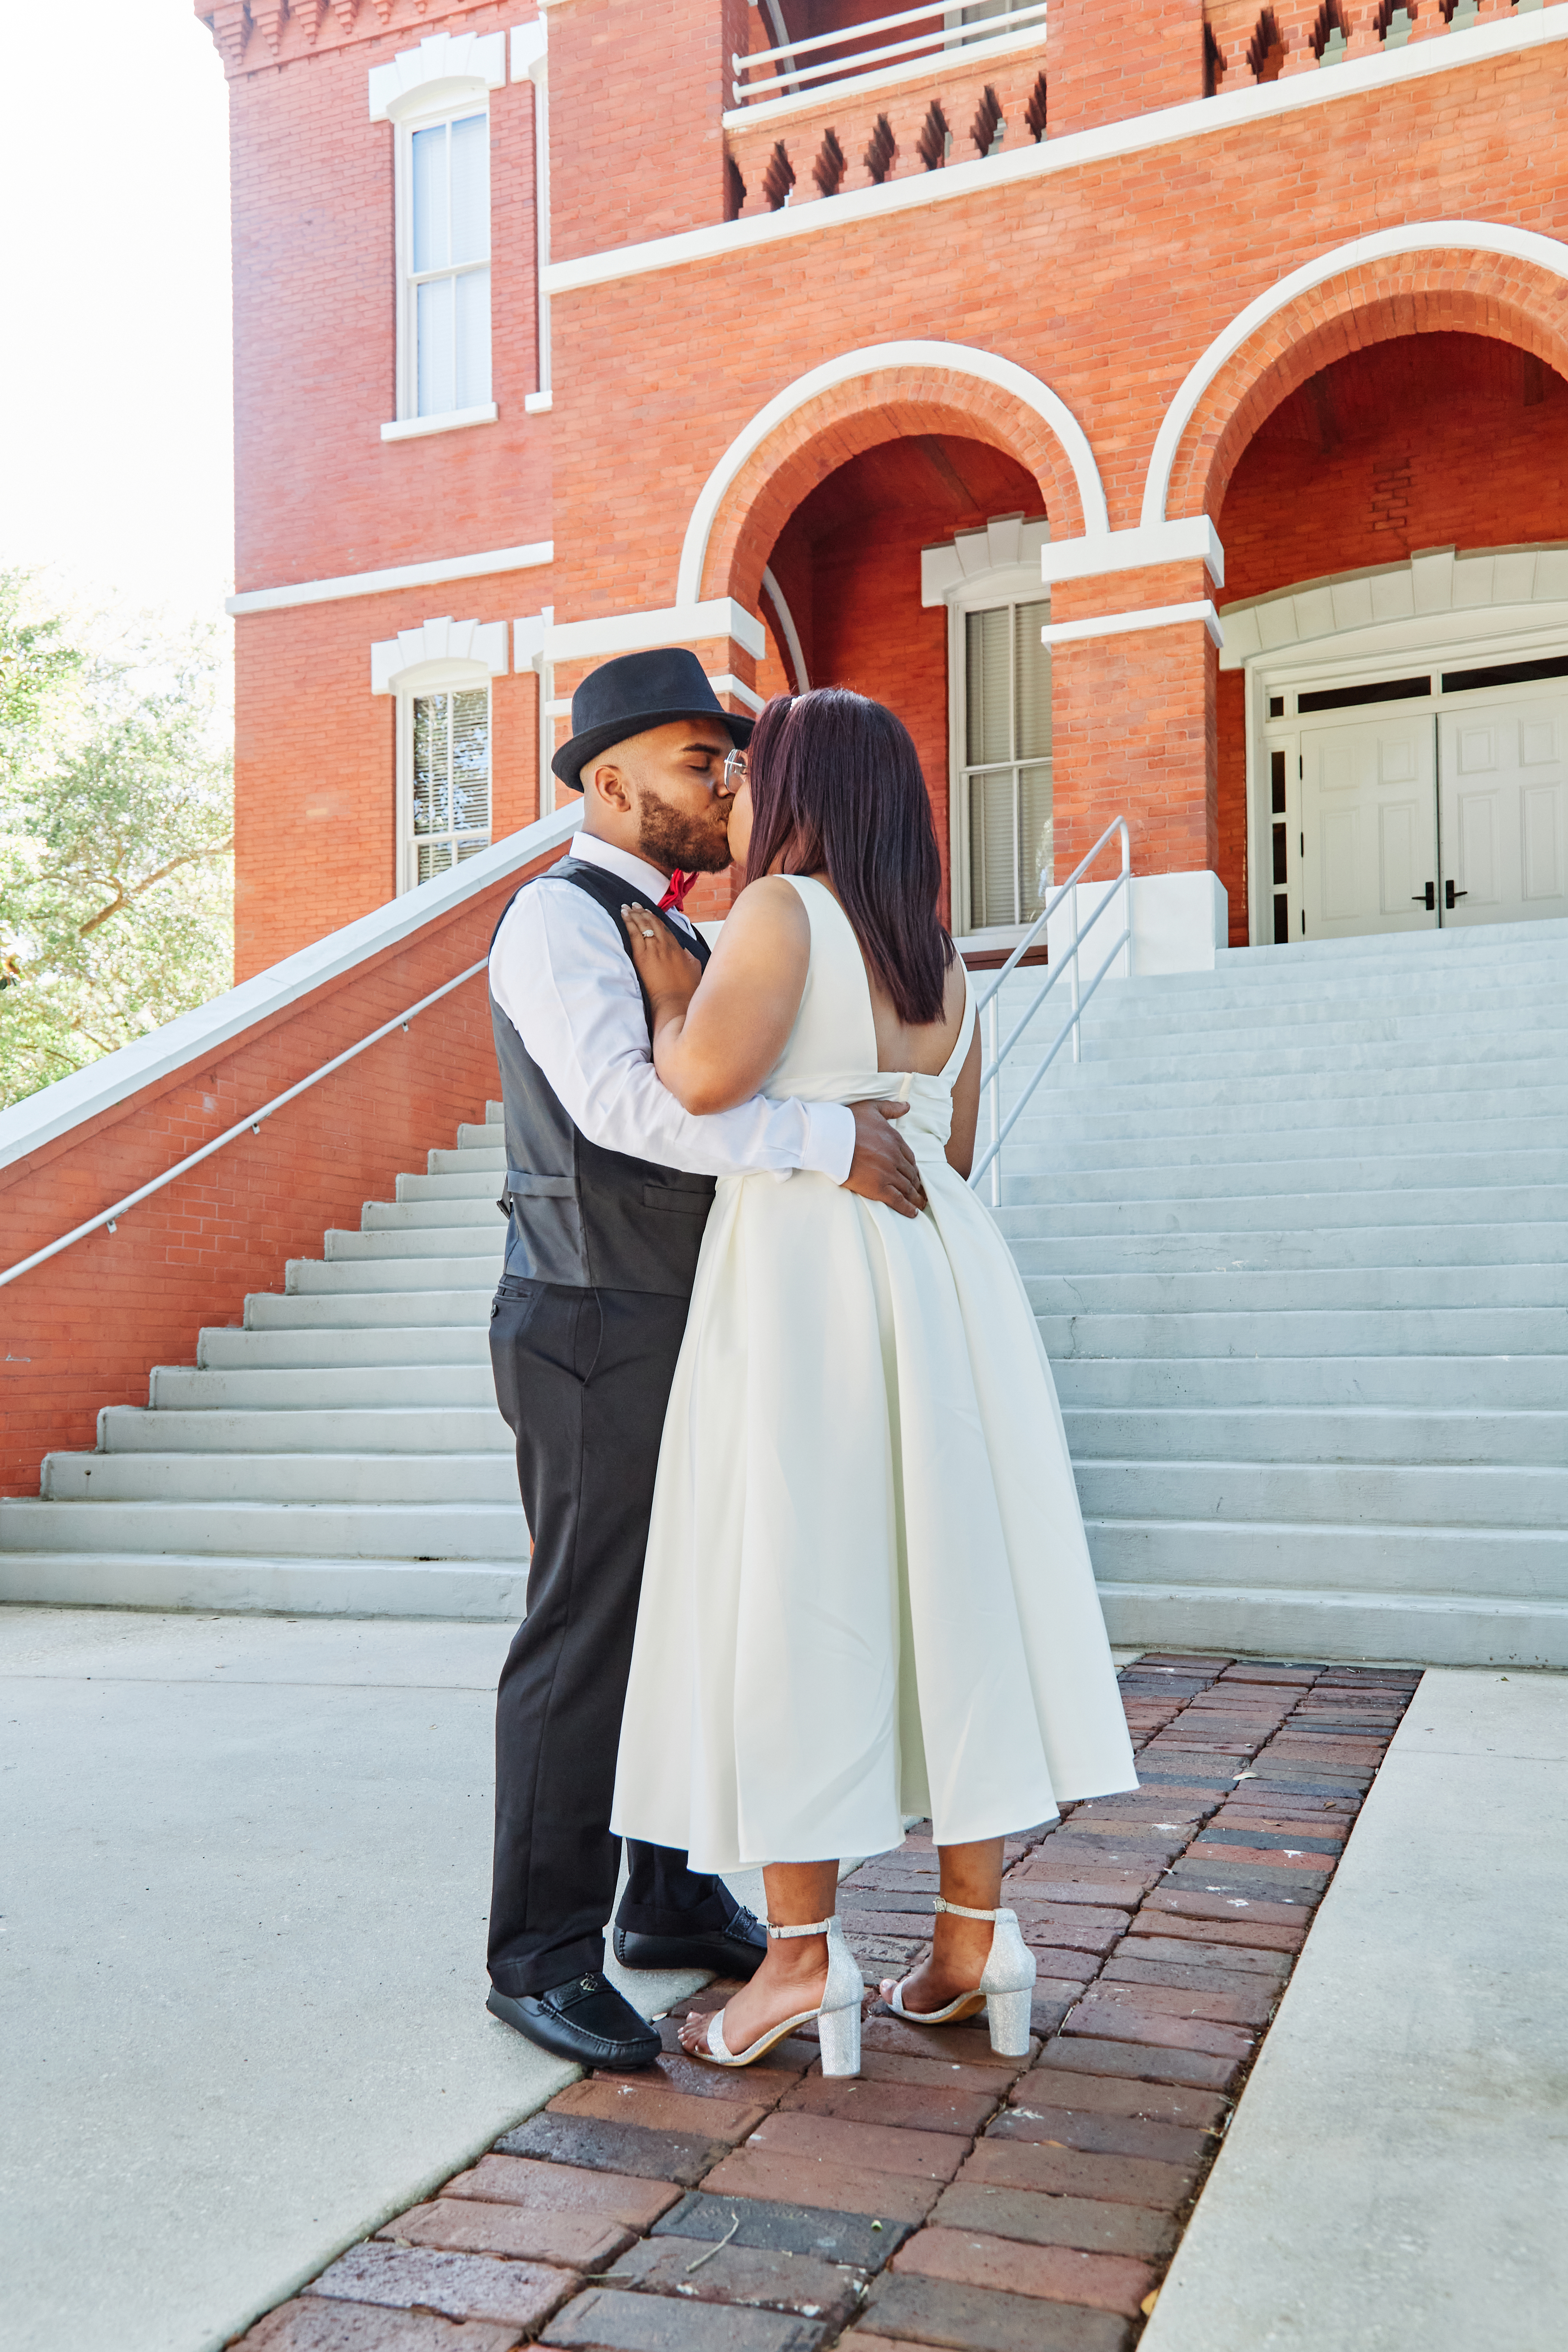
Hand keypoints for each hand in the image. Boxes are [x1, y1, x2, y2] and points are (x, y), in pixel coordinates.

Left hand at [620, 903, 703, 1013]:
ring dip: (635, 914)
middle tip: (636, 905)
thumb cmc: (685, 992)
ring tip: (627, 907)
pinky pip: (634, 933)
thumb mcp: (694, 970)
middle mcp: (666, 945)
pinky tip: (624, 914)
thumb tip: (685, 952)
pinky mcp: (642, 956)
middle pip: (654, 924)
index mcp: (678, 949)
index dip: (657, 920)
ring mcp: (654, 949)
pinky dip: (629, 922)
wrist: (675, 1002)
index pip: (666, 929)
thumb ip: (689, 958)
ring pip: (643, 925)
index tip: (650, 914)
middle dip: (644, 913)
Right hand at [843, 1101, 927, 1219]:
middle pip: (911, 1174)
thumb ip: (891, 1108)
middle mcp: (895, 1158)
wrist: (831, 1137)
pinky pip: (898, 1200)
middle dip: (916, 1183)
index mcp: (895, 1140)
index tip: (914, 1174)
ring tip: (920, 1204)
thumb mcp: (872, 1108)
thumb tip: (907, 1106)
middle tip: (920, 1192)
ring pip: (907, 1188)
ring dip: (916, 1197)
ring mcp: (888, 1174)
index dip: (913, 1167)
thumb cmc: (848, 1121)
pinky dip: (908, 1208)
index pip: (910, 1158)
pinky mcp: (878, 1188)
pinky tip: (913, 1213)